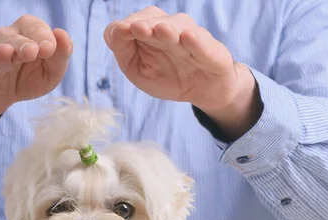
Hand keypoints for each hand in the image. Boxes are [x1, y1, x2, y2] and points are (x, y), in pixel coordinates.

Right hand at [0, 15, 72, 136]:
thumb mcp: (50, 73)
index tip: (50, 49)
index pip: (34, 26)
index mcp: (27, 34)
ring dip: (8, 51)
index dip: (43, 35)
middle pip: (16, 34)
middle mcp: (7, 38)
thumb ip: (60, 56)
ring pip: (0, 46)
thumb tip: (62, 35)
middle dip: (25, 42)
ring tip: (11, 54)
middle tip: (33, 52)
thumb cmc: (26, 79)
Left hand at [104, 7, 260, 139]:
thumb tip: (116, 32)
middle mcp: (169, 28)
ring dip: (168, 30)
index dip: (122, 29)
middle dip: (144, 25)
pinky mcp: (211, 50)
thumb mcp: (138, 71)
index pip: (132, 22)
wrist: (202, 91)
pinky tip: (187, 38)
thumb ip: (123, 51)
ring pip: (178, 26)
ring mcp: (191, 37)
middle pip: (153, 19)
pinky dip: (195, 40)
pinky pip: (203, 43)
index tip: (118, 36)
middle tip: (136, 29)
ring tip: (161, 31)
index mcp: (148, 31)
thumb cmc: (167, 77)